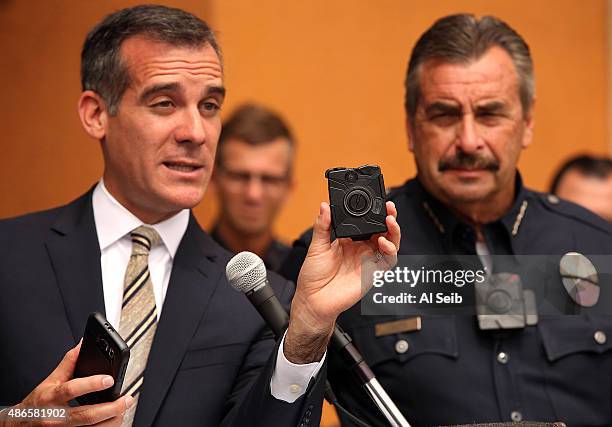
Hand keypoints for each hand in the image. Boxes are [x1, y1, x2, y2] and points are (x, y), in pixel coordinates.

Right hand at [4, 341, 131, 425]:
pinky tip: (113, 420)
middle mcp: (57, 417)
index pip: (71, 390)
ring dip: (112, 420)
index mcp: (51, 397)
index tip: (109, 379)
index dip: (91, 384)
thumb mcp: (50, 380)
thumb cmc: (37, 403)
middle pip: (87, 415)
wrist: (21, 425)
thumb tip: (82, 344)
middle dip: (111, 408)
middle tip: (126, 399)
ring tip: (123, 409)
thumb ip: (69, 363)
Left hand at [284, 201, 399, 362]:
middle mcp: (362, 249)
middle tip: (388, 207)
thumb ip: (323, 226)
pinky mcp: (373, 273)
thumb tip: (325, 206)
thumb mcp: (316, 247)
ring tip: (390, 220)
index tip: (375, 201)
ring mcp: (369, 261)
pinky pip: (388, 261)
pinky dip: (390, 250)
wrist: (314, 300)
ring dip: (393, 231)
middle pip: (382, 230)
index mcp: (349, 241)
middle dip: (388, 217)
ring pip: (390, 243)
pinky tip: (384, 242)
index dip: (373, 212)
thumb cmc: (313, 276)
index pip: (366, 223)